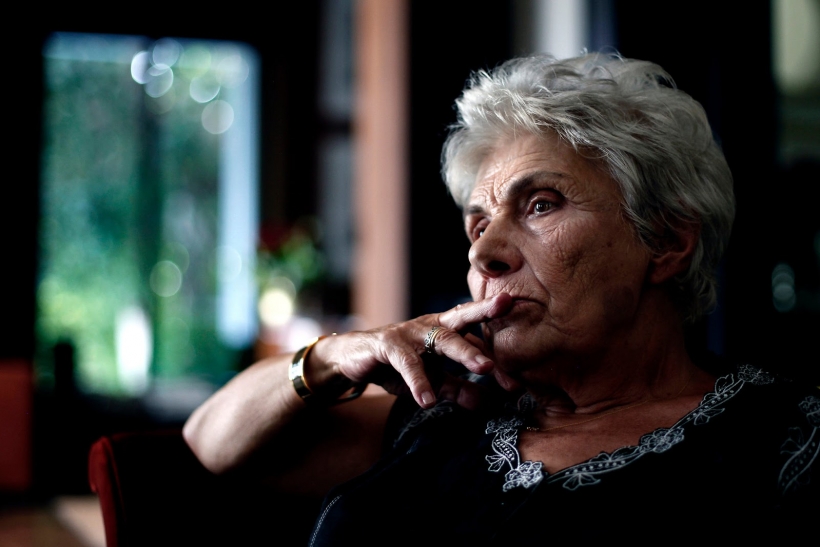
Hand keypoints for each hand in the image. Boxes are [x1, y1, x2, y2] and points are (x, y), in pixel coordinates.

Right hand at [310, 293, 513, 408]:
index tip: (519, 383)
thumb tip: (486, 403)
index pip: (477, 341)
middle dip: (487, 314)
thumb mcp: (431, 380)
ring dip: (464, 353)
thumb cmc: (397, 365)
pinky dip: (419, 381)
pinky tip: (428, 400)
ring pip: (441, 338)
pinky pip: (408, 362)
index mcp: (445, 331)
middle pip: (463, 319)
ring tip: (485, 370)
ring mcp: (409, 332)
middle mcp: (431, 326)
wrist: (352, 360)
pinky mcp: (387, 344)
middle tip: (509, 312)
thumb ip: (457, 388)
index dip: (498, 360)